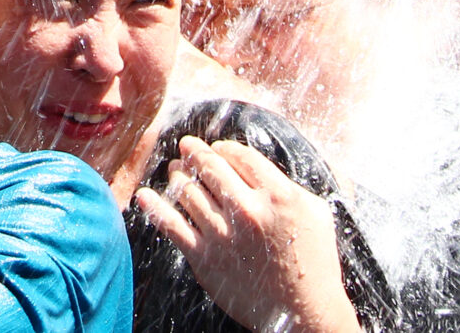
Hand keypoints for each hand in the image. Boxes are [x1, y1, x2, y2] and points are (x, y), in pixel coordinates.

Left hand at [132, 137, 361, 332]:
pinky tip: (145, 196)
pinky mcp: (204, 258)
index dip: (223, 147)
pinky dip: (155, 207)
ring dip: (177, 176)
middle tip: (186, 148)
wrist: (303, 312)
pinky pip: (171, 225)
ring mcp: (222, 235)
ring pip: (187, 191)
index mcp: (276, 195)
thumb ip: (286, 184)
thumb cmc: (314, 261)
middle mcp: (246, 211)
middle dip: (194, 152)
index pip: (238, 154)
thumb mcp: (314, 211)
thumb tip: (257, 166)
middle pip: (208, 167)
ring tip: (175, 171)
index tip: (217, 148)